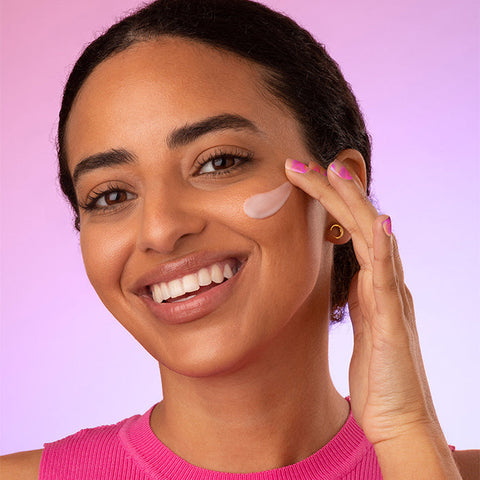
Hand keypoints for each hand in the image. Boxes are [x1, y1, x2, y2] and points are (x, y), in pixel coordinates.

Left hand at [285, 151, 440, 445]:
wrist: (399, 418)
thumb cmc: (378, 374)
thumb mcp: (362, 324)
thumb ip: (359, 296)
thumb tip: (347, 276)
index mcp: (373, 282)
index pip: (350, 229)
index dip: (328, 202)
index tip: (300, 179)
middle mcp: (385, 281)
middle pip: (360, 222)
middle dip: (333, 190)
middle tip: (302, 163)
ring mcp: (391, 297)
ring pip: (375, 239)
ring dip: (356, 204)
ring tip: (337, 173)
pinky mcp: (392, 321)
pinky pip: (389, 279)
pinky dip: (386, 249)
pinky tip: (380, 225)